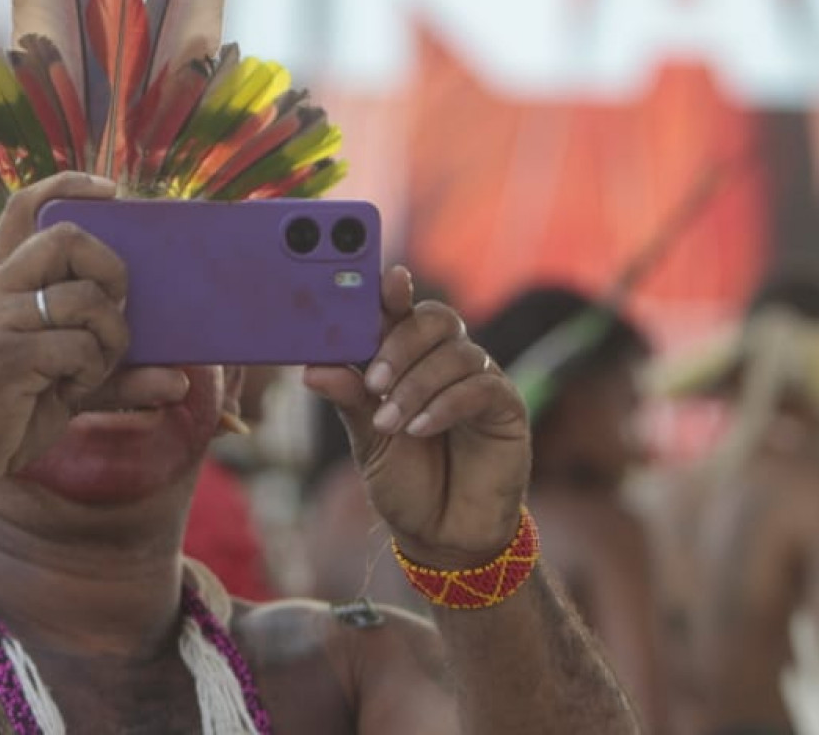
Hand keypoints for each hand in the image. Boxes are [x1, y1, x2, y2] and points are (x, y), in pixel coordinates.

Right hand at [0, 172, 188, 505]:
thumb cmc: (3, 412)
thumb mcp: (59, 380)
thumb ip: (113, 371)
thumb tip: (180, 380)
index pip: (25, 205)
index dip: (69, 185)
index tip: (111, 191)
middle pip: (68, 237)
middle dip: (112, 270)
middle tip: (115, 311)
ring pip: (86, 298)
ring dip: (110, 338)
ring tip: (91, 368)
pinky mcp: (4, 355)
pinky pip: (79, 346)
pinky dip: (91, 372)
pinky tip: (68, 390)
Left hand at [304, 267, 530, 567]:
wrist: (442, 535)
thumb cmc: (404, 480)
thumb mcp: (366, 439)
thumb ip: (348, 399)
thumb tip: (312, 368)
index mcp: (407, 359)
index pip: (401, 311)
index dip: (393, 292)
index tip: (386, 281)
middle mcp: (444, 361)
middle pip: (435, 318)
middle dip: (401, 343)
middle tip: (374, 381)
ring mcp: (478, 381)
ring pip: (456, 353)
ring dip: (417, 384)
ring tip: (390, 422)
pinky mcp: (506, 407)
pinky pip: (481, 387)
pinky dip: (446, 404)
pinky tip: (421, 428)